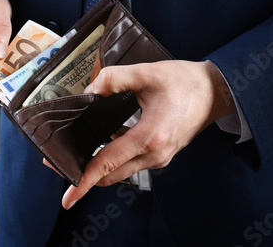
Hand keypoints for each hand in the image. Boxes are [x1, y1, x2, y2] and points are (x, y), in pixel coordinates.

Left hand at [59, 60, 235, 208]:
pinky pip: (131, 163)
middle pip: (111, 175)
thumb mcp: (147, 73)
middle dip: (83, 176)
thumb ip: (114, 79)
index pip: (109, 163)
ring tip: (75, 153)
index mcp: (150, 137)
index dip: (85, 180)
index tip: (68, 198)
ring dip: (98, 168)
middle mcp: (155, 154)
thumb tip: (89, 90)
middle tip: (57, 165)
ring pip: (120, 171)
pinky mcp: (161, 154)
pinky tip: (101, 141)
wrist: (215, 92)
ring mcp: (159, 157)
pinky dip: (113, 159)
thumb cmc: (185, 83)